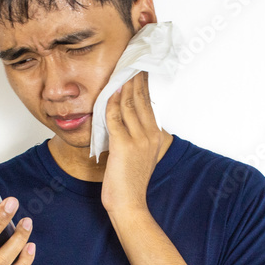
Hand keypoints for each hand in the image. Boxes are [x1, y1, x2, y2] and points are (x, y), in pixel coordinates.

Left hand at [101, 70, 162, 217]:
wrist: (129, 204)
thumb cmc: (130, 183)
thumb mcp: (139, 156)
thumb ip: (137, 137)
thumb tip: (126, 121)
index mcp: (156, 136)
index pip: (148, 103)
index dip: (142, 84)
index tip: (137, 68)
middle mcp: (150, 134)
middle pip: (140, 98)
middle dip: (134, 77)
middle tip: (128, 59)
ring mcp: (138, 139)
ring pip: (128, 104)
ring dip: (122, 85)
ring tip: (118, 69)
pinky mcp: (123, 144)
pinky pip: (115, 117)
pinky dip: (111, 102)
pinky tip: (108, 91)